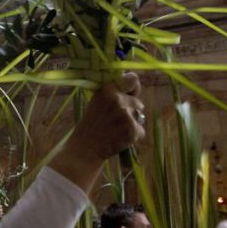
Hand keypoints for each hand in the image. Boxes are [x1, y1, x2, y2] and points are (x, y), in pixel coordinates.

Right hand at [50, 73, 144, 192]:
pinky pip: (141, 131)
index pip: (132, 79)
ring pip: (140, 118)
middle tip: (116, 121)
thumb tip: (132, 91)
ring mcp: (125, 114)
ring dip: (132, 125)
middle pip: (138, 103)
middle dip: (132, 112)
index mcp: (107, 90)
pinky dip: (133, 137)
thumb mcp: (97, 103)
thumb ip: (113, 95)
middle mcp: (117, 99)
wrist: (85, 148)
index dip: (134, 88)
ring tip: (116, 131)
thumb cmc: (91, 126)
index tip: (130, 95)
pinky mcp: (132, 129)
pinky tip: (119, 139)